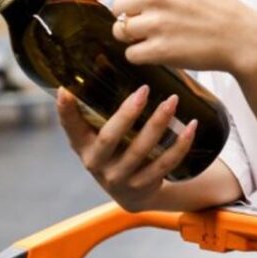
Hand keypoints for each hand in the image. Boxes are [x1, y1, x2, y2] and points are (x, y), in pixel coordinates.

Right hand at [56, 85, 198, 212]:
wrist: (133, 194)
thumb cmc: (116, 152)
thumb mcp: (102, 136)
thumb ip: (102, 111)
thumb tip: (105, 63)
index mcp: (83, 147)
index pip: (71, 128)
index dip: (66, 111)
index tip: (65, 90)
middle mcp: (97, 164)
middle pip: (110, 138)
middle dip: (127, 113)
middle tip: (144, 89)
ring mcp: (120, 178)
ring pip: (141, 150)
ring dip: (158, 123)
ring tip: (172, 101)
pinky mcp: (144, 185)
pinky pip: (165, 163)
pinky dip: (180, 145)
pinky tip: (191, 127)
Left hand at [77, 0, 256, 76]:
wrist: (241, 35)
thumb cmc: (213, 5)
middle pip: (116, 10)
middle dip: (128, 19)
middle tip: (152, 23)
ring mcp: (157, 22)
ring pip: (121, 32)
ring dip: (133, 38)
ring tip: (158, 37)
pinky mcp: (160, 49)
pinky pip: (132, 53)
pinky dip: (143, 55)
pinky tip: (162, 51)